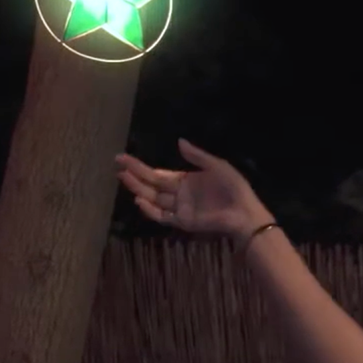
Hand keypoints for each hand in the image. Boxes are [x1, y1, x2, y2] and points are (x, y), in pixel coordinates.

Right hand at [116, 138, 270, 242]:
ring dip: (138, 189)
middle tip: (117, 165)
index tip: (122, 158)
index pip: (157, 173)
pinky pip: (162, 216)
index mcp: (185, 180)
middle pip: (151, 185)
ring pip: (153, 199)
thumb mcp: (217, 166)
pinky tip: (140, 199)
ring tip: (123, 177)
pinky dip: (150, 210)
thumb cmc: (234, 188)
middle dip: (134, 175)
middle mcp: (179, 194)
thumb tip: (178, 141)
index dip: (140, 167)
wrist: (245, 212)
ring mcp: (179, 208)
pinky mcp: (183, 221)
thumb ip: (197, 156)